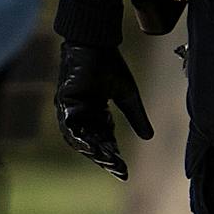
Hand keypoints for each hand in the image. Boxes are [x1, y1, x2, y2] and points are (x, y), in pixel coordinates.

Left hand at [54, 42, 153, 179]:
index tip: (124, 171)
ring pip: (80, 138)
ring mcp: (72, 109)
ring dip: (92, 151)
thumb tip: (149, 138)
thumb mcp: (128, 95)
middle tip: (117, 169)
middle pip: (93, 142)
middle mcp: (83, 113)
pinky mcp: (63, 102)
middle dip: (104, 157)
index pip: (105, 139)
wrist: (96, 43)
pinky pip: (68, 125)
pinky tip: (89, 147)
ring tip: (106, 161)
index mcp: (97, 112)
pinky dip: (78, 137)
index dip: (114, 155)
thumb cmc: (111, 64)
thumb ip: (136, 117)